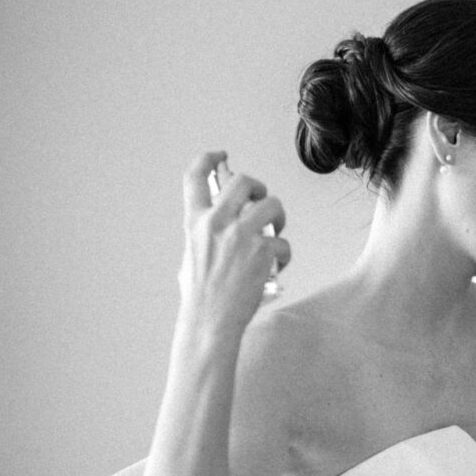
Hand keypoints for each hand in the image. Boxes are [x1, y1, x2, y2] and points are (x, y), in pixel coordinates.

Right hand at [178, 151, 289, 332]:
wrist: (210, 319)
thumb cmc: (201, 293)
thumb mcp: (192, 253)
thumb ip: (206, 232)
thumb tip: (225, 219)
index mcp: (195, 221)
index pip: (195, 176)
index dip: (208, 158)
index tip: (221, 155)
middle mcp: (217, 222)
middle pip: (243, 180)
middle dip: (257, 186)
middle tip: (261, 200)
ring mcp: (241, 235)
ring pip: (272, 204)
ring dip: (278, 217)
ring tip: (275, 233)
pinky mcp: (263, 251)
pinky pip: (283, 243)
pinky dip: (284, 256)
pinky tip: (275, 267)